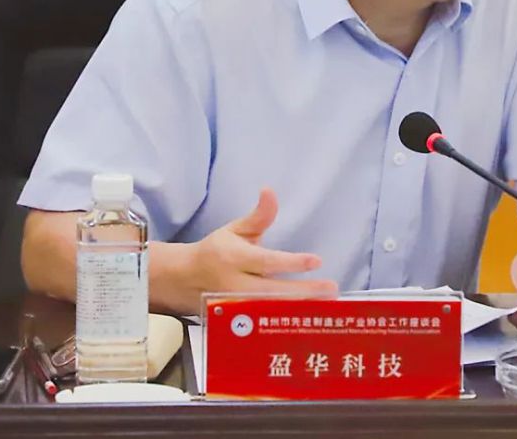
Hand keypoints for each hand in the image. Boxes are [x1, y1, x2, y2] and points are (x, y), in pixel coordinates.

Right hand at [173, 188, 337, 313]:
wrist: (186, 280)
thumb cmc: (216, 251)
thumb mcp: (235, 229)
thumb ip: (259, 216)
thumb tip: (270, 191)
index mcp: (234, 258)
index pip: (266, 262)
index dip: (292, 263)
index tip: (317, 261)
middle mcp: (234, 285)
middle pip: (272, 292)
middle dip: (304, 292)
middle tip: (331, 289)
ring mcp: (235, 308)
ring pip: (269, 313)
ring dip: (299, 310)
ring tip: (327, 306)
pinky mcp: (236, 324)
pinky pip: (263, 325)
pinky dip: (285, 324)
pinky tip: (308, 320)